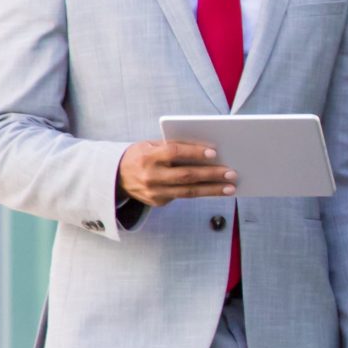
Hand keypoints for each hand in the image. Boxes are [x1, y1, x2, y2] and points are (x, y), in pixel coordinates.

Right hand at [118, 139, 236, 207]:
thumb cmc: (141, 155)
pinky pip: (182, 196)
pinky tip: (215, 190)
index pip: (174, 153)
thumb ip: (172, 145)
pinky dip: (200, 193)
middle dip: (211, 175)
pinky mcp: (157, 202)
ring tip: (230, 187)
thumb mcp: (150, 145)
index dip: (194, 152)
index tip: (214, 153)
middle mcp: (150, 175)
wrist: (115, 176)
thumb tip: (206, 149)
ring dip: (212, 190)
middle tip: (232, 173)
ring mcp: (153, 192)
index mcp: (148, 156)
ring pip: (188, 192)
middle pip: (186, 176)